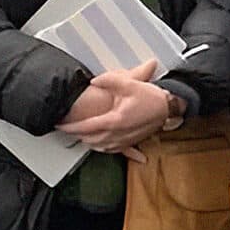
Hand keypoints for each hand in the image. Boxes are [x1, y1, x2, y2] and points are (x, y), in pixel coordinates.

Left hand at [56, 59, 170, 158]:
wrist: (169, 108)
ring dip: (88, 142)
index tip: (60, 125)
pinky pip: (112, 150)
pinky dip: (103, 148)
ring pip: (100, 147)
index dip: (70, 127)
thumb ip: (109, 80)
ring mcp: (125, 140)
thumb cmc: (152, 98)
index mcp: (114, 121)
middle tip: (67, 129)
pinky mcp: (132, 141)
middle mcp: (118, 134)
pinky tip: (99, 145)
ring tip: (80, 136)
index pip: (85, 127)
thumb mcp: (130, 84)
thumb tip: (94, 81)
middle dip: (77, 135)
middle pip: (90, 139)